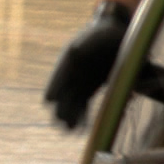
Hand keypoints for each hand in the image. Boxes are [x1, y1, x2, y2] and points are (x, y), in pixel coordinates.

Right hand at [43, 0, 130, 130]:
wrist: (114, 34)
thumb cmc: (103, 34)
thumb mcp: (96, 36)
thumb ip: (86, 45)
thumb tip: (75, 52)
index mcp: (70, 60)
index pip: (59, 75)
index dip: (55, 86)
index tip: (50, 99)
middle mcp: (72, 73)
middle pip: (64, 93)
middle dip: (62, 107)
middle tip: (60, 120)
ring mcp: (80, 82)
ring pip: (71, 102)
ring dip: (69, 115)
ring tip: (67, 130)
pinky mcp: (89, 89)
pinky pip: (82, 104)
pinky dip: (80, 115)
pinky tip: (79, 128)